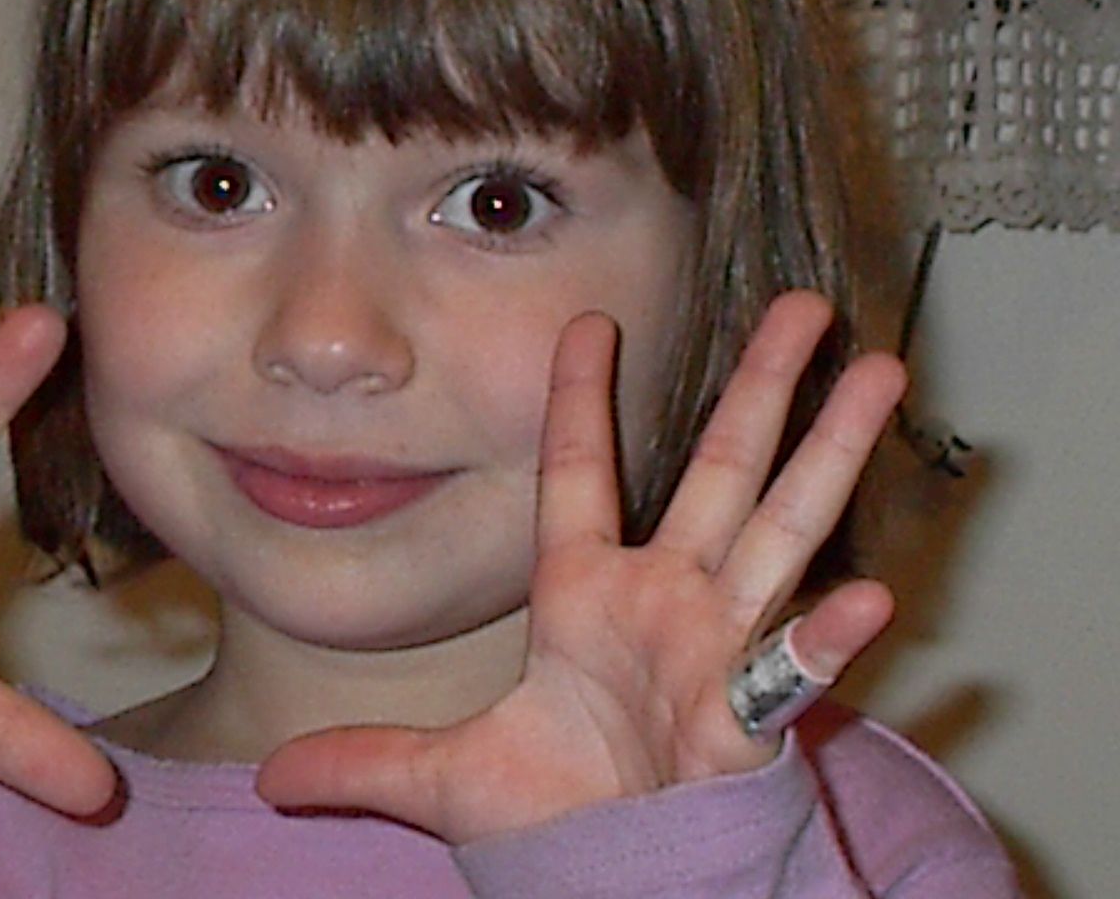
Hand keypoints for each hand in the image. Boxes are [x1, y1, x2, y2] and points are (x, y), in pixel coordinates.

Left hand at [257, 292, 905, 842]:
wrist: (609, 882)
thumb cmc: (550, 818)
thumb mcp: (443, 777)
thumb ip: (364, 761)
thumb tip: (266, 777)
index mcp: (585, 593)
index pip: (577, 472)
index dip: (579, 398)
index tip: (587, 320)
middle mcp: (665, 599)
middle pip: (720, 469)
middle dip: (761, 388)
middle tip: (804, 305)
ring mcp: (716, 647)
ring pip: (780, 528)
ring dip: (828, 454)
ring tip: (878, 374)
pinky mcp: (750, 717)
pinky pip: (795, 667)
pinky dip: (828, 637)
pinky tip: (867, 593)